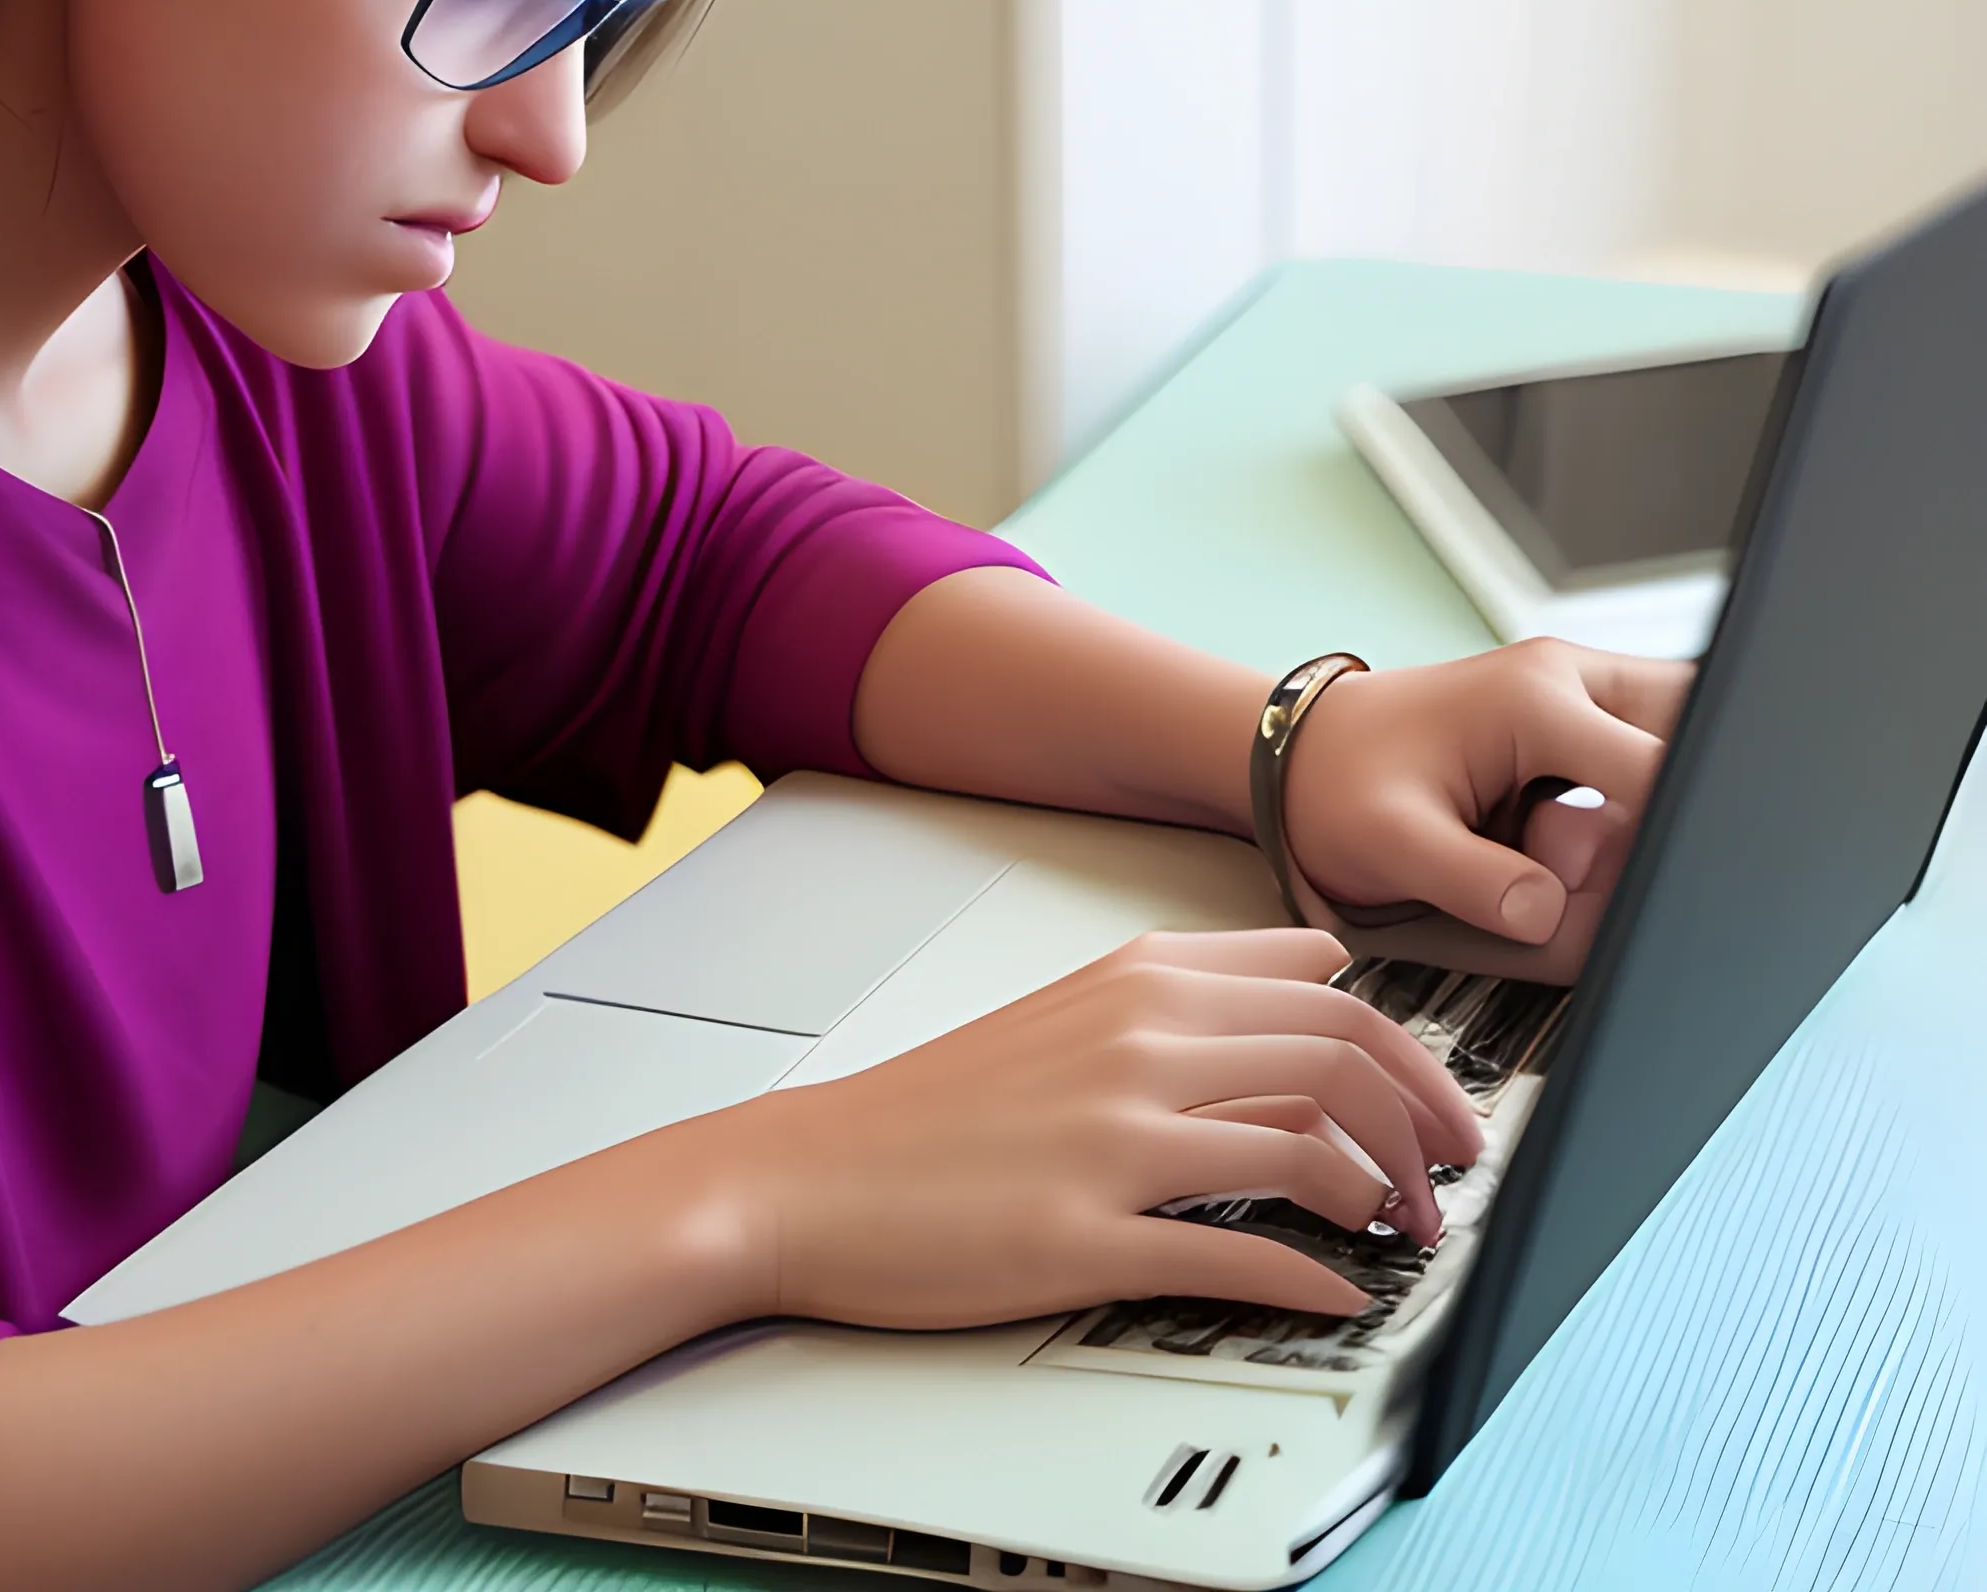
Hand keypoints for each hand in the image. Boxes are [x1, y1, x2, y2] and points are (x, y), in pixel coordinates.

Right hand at [711, 928, 1481, 1328]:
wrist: (812, 1173)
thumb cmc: (939, 1102)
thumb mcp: (1073, 1007)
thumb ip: (1194, 989)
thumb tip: (1324, 973)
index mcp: (1141, 978)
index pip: (1329, 986)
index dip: (1410, 1046)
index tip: (1439, 1094)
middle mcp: (1139, 1040)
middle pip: (1343, 1058)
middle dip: (1429, 1121)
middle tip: (1453, 1171)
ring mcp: (1114, 1137)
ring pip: (1310, 1146)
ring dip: (1387, 1200)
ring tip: (1407, 1233)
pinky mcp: (1084, 1234)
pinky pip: (1237, 1255)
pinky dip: (1313, 1279)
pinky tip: (1339, 1293)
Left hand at [1278, 639, 1689, 978]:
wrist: (1301, 757)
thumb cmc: (1337, 786)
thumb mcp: (1391, 844)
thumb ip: (1476, 882)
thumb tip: (1550, 912)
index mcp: (1535, 699)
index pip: (1660, 767)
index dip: (1671, 839)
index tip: (1660, 892)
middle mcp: (1573, 681)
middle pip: (1692, 742)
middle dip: (1665, 819)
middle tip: (1579, 863)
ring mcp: (1581, 698)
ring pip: (1674, 757)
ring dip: (1641, 818)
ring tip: (1550, 851)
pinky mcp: (1579, 728)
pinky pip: (1642, 771)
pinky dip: (1623, 817)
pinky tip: (1547, 842)